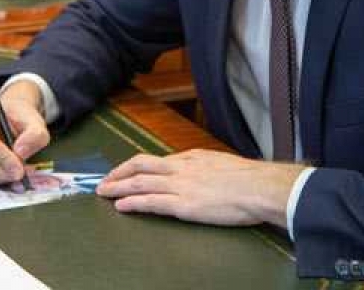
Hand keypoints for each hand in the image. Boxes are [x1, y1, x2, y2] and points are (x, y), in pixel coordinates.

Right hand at [0, 79, 49, 183]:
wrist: (8, 117)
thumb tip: (21, 152)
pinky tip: (3, 171)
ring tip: (13, 172)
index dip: (3, 158)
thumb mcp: (34, 121)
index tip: (19, 168)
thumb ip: (35, 134)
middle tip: (19, 175)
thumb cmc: (17, 117)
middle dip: (1, 171)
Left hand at [96, 149, 305, 226]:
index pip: (157, 160)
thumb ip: (206, 168)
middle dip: (119, 172)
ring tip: (104, 193)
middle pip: (141, 165)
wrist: (258, 187)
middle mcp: (181, 168)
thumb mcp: (222, 164)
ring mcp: (180, 186)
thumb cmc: (248, 179)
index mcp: (192, 158)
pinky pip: (151, 202)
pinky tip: (121, 206)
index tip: (126, 171)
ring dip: (118, 187)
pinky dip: (133, 203)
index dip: (137, 166)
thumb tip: (201, 173)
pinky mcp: (183, 205)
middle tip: (105, 180)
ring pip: (140, 183)